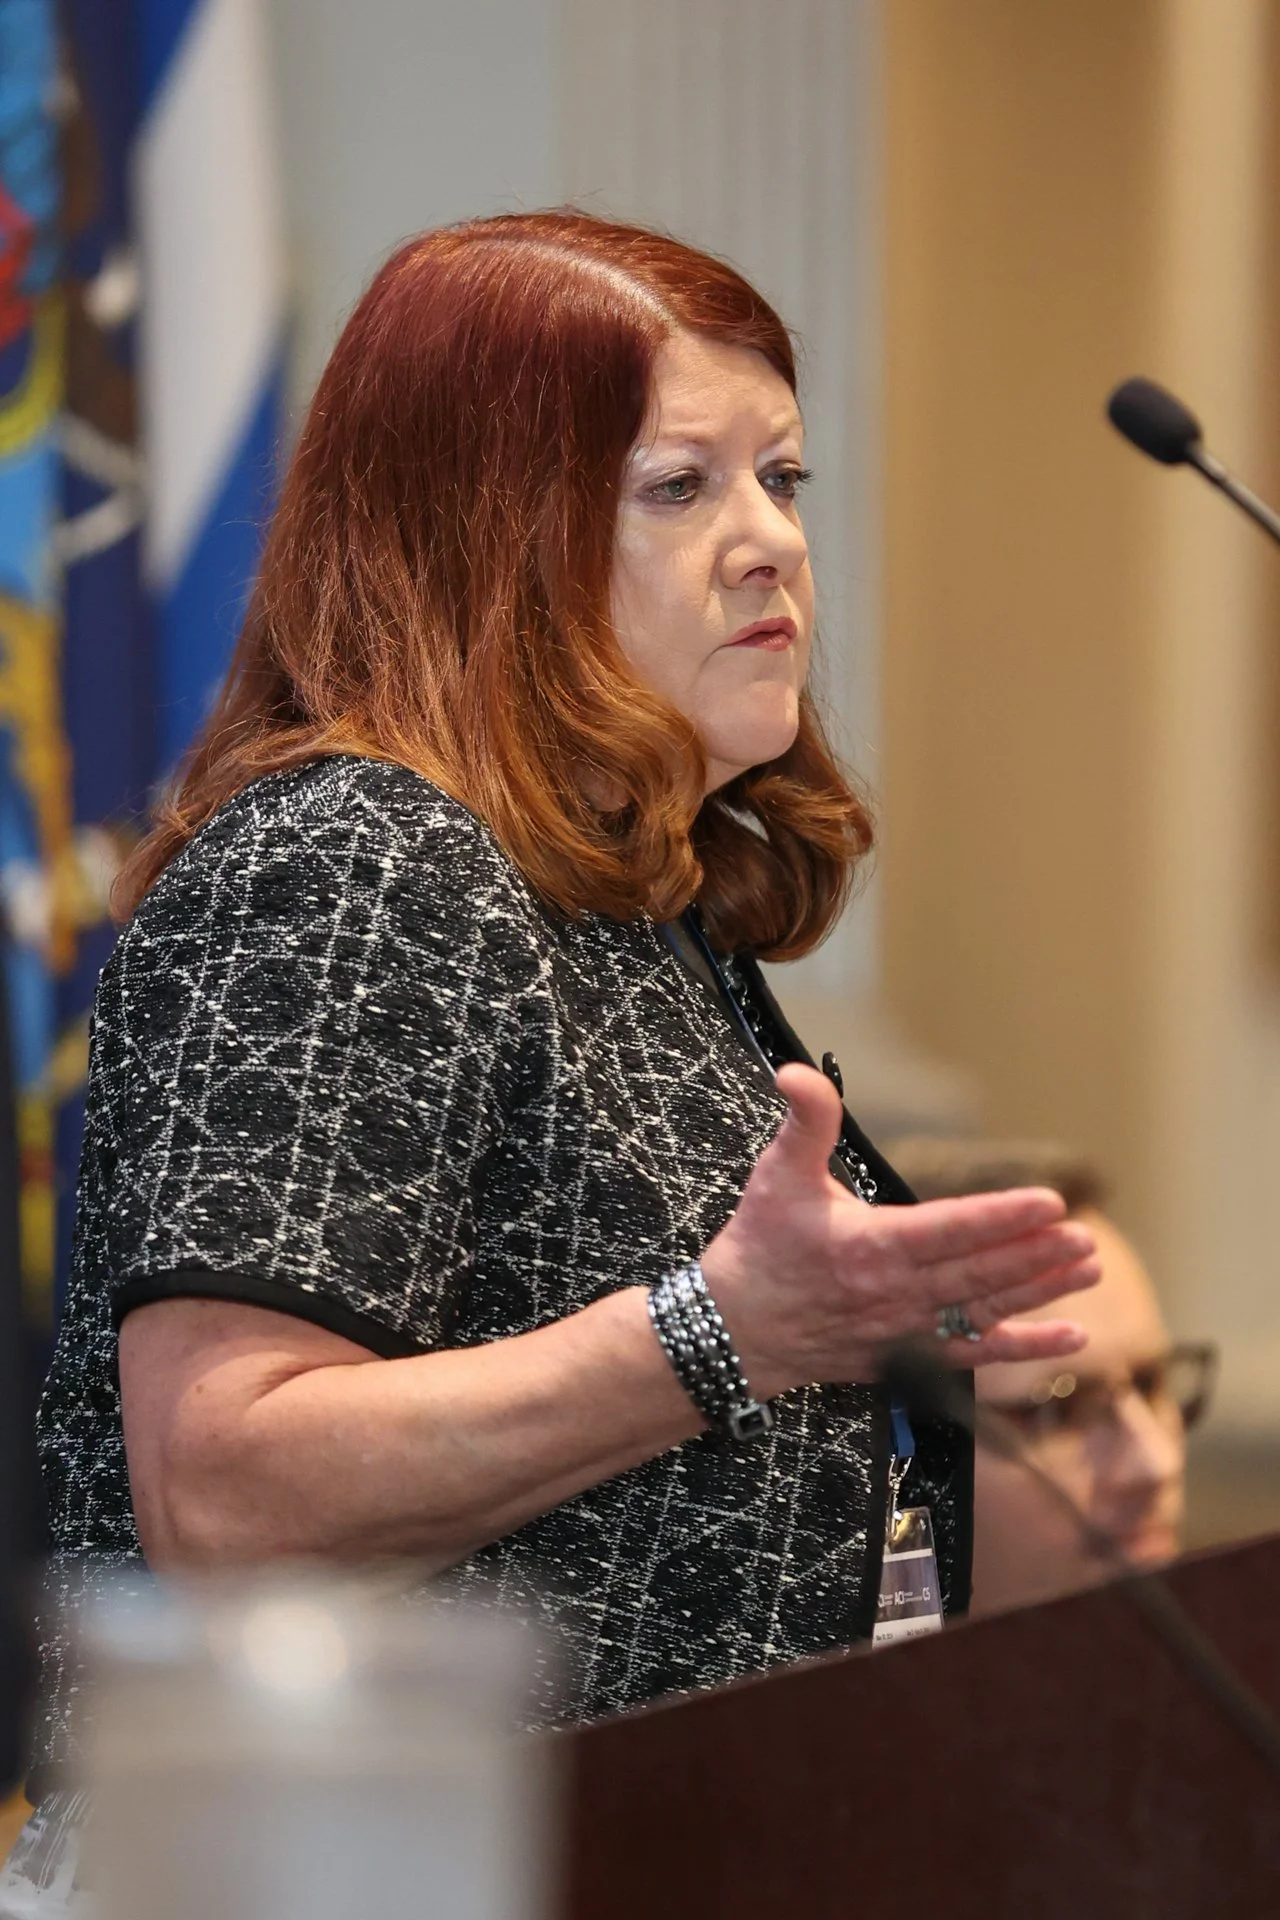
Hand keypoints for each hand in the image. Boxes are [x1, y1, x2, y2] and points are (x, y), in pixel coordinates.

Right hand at [700, 1063, 1100, 1397]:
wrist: (735, 1331)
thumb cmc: (759, 1247)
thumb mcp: (778, 1174)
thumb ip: (805, 1121)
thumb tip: (799, 1071)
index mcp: (871, 1245)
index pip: (951, 1228)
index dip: (1003, 1216)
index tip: (1051, 1202)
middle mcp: (897, 1292)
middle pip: (980, 1272)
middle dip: (1037, 1254)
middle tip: (1085, 1237)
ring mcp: (907, 1330)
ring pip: (987, 1309)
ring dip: (1041, 1290)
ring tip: (1089, 1267)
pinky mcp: (909, 1356)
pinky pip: (977, 1353)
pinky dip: (1026, 1347)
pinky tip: (1071, 1336)